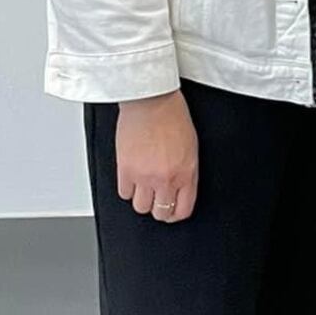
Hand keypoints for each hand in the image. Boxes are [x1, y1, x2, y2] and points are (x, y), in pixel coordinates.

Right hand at [116, 89, 198, 222]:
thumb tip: (180, 187)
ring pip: (141, 207)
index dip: (175, 214)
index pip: (183, 210)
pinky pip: (124, 193)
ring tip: (142, 187)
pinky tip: (131, 178)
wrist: (151, 101)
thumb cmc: (172, 116)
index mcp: (187, 172)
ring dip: (142, 199)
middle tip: (156, 199)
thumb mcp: (191, 147)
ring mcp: (145, 176)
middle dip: (159, 208)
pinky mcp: (126, 170)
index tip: (172, 210)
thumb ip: (186, 171)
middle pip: (161, 212)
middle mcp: (167, 178)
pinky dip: (127, 188)